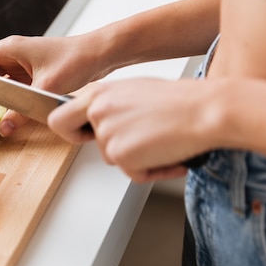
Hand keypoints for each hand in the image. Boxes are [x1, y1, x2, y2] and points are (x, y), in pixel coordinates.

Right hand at [0, 35, 107, 136]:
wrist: (99, 53)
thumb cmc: (75, 60)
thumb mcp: (45, 88)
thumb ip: (23, 110)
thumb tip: (5, 128)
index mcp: (10, 48)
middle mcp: (13, 52)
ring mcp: (23, 62)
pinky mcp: (33, 71)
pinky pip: (10, 83)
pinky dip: (2, 95)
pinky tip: (0, 109)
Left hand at [48, 78, 212, 182]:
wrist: (205, 109)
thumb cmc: (180, 100)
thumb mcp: (135, 92)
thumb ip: (112, 107)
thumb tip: (106, 123)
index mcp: (99, 92)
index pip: (60, 115)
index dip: (70, 129)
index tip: (81, 134)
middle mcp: (97, 110)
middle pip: (75, 138)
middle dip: (93, 145)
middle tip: (124, 148)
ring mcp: (106, 133)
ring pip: (113, 157)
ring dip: (137, 158)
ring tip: (164, 142)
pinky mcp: (120, 154)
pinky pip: (133, 173)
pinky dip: (153, 170)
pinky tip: (171, 156)